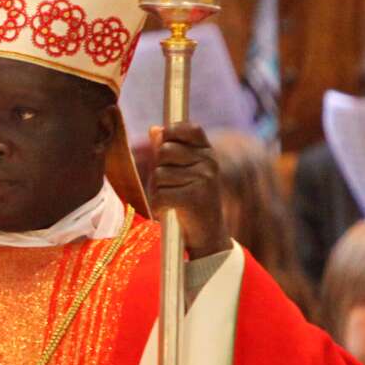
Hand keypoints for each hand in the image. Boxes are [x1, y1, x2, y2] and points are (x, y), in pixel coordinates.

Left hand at [148, 123, 231, 259]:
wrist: (208, 236)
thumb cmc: (190, 201)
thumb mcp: (183, 172)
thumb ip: (169, 150)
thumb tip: (155, 129)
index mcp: (209, 153)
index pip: (189, 128)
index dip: (172, 132)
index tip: (166, 141)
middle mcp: (209, 163)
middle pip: (165, 151)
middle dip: (159, 168)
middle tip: (172, 185)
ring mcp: (204, 180)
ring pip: (159, 174)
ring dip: (159, 190)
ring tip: (174, 200)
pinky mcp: (194, 198)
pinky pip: (160, 194)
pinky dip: (159, 205)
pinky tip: (171, 210)